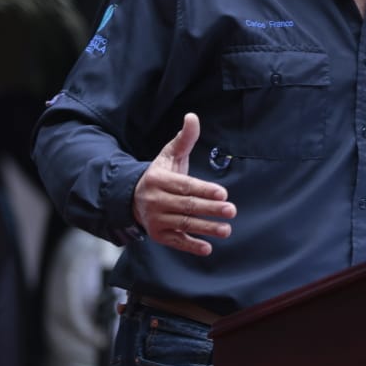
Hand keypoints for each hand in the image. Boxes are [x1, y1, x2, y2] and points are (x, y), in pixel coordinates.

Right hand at [132, 113, 235, 255]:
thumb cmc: (160, 174)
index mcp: (159, 180)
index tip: (223, 193)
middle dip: (210, 209)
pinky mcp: (158, 235)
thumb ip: (184, 138)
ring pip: (183, 224)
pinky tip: (207, 249)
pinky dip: (190, 246)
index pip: (185, 186)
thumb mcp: (170, 154)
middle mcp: (155, 200)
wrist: (133, 197)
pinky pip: (175, 242)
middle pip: (187, 205)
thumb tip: (192, 116)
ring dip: (206, 228)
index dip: (204, 190)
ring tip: (226, 229)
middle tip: (232, 210)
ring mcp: (155, 219)